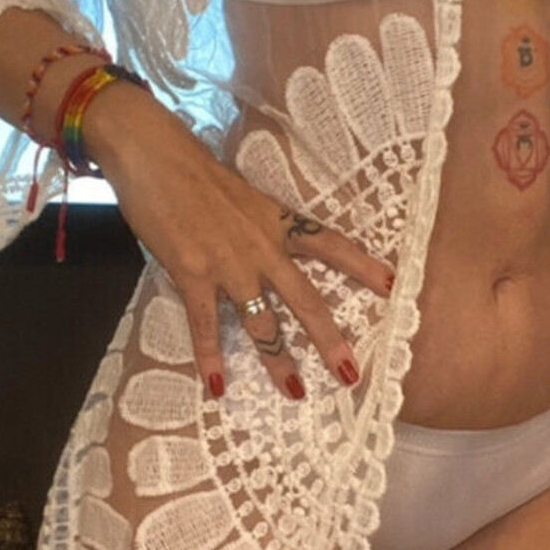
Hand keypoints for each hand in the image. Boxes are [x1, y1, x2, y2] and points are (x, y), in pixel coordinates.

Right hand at [86, 86, 394, 401]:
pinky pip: (205, 324)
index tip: (393, 285)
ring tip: (296, 393)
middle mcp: (261, 246)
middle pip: (306, 298)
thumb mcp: (243, 196)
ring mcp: (228, 264)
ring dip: (278, 360)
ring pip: (261, 321)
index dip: (362, 265)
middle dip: (329, 338)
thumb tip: (267, 250)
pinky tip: (216, 387)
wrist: (156, 156)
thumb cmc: (196, 171)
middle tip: (350, 372)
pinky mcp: (192, 274)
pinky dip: (210, 358)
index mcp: (277, 221)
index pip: (330, 245)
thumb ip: (259, 226)